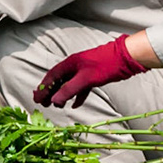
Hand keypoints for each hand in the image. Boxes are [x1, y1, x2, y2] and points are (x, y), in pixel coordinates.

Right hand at [33, 36, 148, 108]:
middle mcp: (74, 66)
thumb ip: (70, 90)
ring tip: (55, 105)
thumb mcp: (86, 79)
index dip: (43, 88)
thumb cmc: (106, 64)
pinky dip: (77, 96)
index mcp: (70, 64)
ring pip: (68, 84)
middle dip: (50, 92)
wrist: (126, 57)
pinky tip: (75, 104)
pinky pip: (81, 87)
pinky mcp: (93, 76)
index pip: (51, 77)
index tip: (37, 99)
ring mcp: (84, 71)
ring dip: (62, 94)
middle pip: (58, 80)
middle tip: (43, 104)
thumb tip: (55, 100)